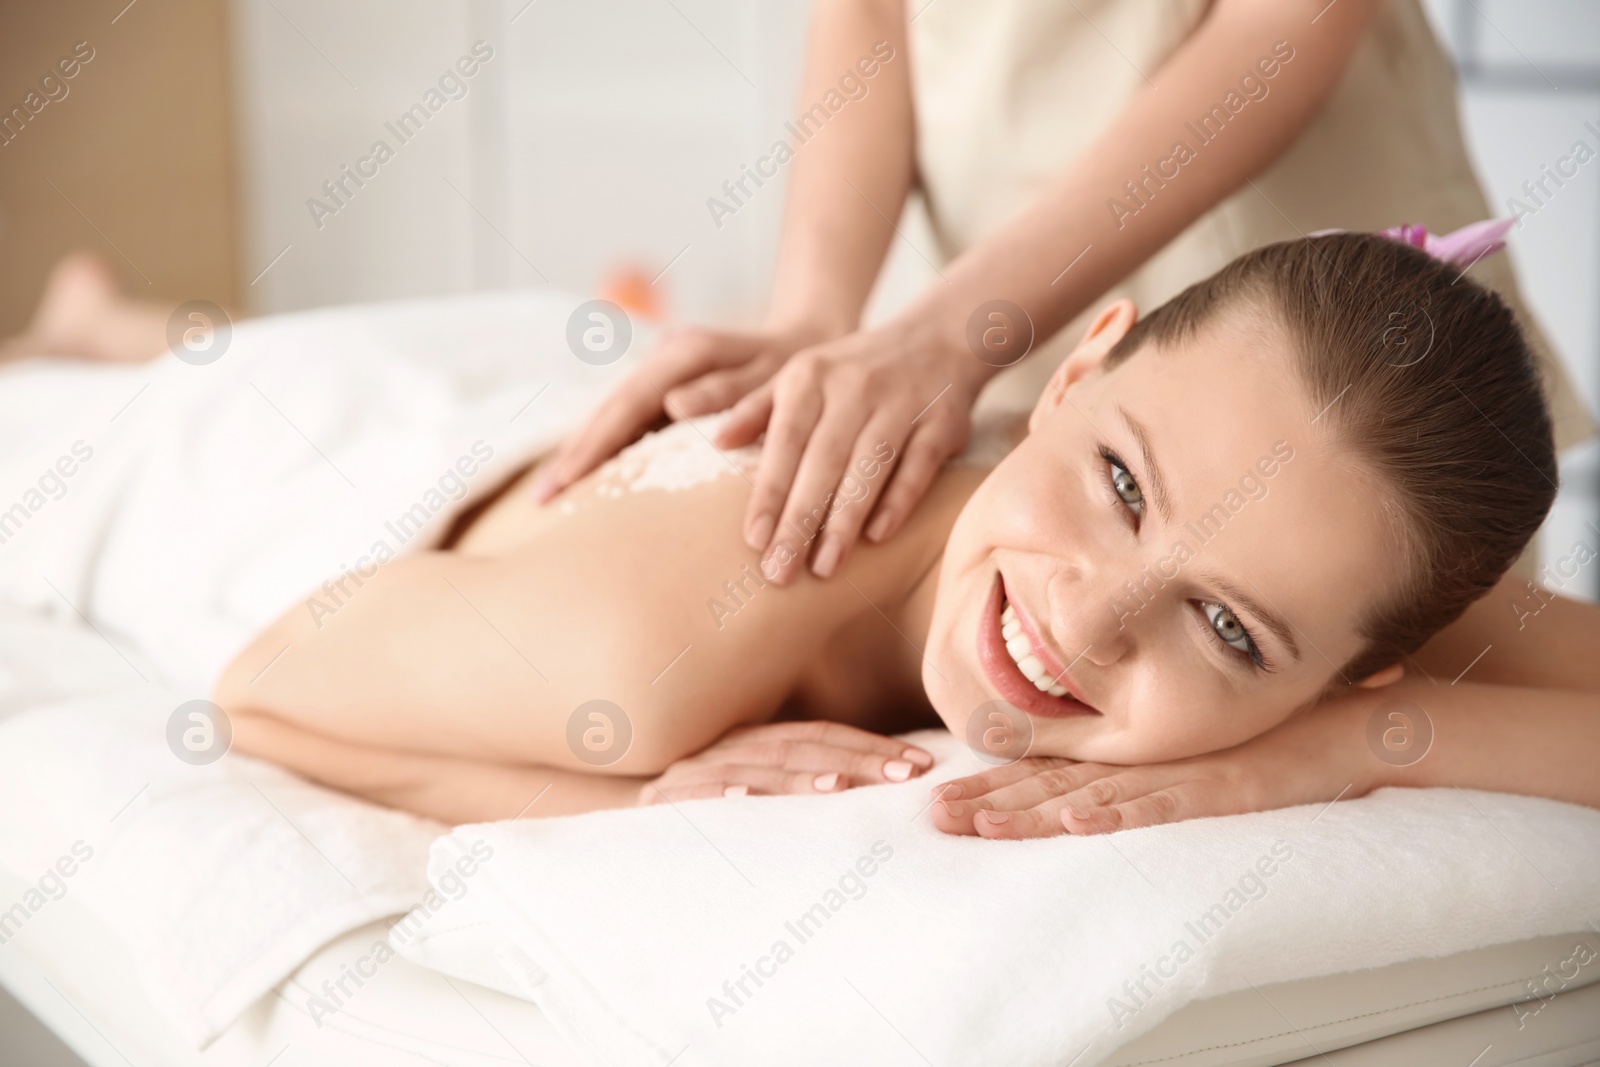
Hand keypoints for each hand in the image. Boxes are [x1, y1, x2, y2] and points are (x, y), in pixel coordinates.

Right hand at [531, 322, 832, 502]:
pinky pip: (632, 421)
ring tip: (552, 495)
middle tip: (541, 499)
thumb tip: (674, 406)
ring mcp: (666, 373)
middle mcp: (667, 358)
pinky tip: (591, 480)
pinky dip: (609, 449)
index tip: (565, 482)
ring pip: (615, 416)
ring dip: (585, 453)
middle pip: (609, 411)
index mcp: (686, 354)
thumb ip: (731, 391)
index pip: (626, 406)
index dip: (593, 446)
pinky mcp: (670, 388)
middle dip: (575, 454)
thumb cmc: (801, 365)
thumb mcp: (775, 375)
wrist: (813, 338)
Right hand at [639, 721, 933, 803]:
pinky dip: (720, 793)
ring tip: (839, 786)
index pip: (819, 736)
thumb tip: (871, 787)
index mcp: (752, 741)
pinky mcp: (661, 802)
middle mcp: (725, 748)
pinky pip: (693, 796)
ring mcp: (691, 772)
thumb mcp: (750, 791)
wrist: (614, 827)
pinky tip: (746, 798)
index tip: (918, 763)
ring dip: (797, 776)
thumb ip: (796, 783)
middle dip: (856, 758)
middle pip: (798, 747)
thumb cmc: (699, 813)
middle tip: (904, 774)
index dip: (869, 745)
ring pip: (753, 766)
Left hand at [717, 314, 983, 583]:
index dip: (769, 492)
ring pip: (869, 467)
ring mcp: (900, 404)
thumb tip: (717, 441)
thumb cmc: (853, 370)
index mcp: (810, 378)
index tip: (755, 539)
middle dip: (800, 520)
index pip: (784, 441)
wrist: (938, 338)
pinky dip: (899, 500)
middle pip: (823, 461)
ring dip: (845, 520)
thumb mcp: (801, 376)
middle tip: (781, 571)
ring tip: (825, 568)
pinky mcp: (941, 422)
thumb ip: (757, 408)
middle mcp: (853, 388)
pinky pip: (918, 465)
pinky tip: (878, 537)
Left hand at [929, 696, 1374, 837]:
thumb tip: (1080, 798)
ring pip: (1094, 796)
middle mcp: (1146, 760)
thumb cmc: (1270, 740)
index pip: (1048, 773)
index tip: (939, 797)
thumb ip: (1141, 775)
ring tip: (980, 826)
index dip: (993, 785)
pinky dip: (1121, 814)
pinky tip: (1081, 821)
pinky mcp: (1226, 789)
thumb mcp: (1191, 758)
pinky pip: (1166, 804)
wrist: (1351, 725)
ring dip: (1033, 814)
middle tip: (934, 817)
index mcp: (1133, 754)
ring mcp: (1183, 772)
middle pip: (1053, 785)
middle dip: (990, 801)